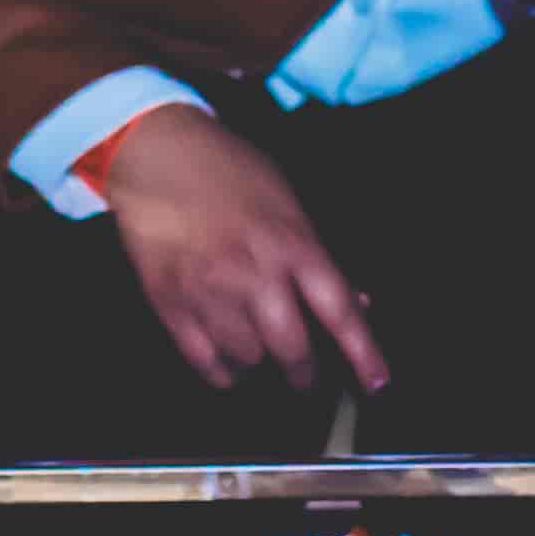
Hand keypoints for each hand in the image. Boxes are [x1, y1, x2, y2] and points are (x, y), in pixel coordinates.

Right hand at [91, 108, 386, 391]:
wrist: (158, 153)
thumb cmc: (230, 170)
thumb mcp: (287, 201)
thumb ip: (318, 254)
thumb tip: (356, 300)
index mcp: (291, 242)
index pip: (338, 309)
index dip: (362, 353)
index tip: (376, 382)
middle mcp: (253, 272)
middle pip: (291, 349)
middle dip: (304, 373)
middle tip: (305, 376)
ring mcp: (209, 291)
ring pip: (248, 360)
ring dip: (260, 364)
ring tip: (259, 351)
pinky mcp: (170, 303)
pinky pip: (205, 362)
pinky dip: (223, 370)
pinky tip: (228, 360)